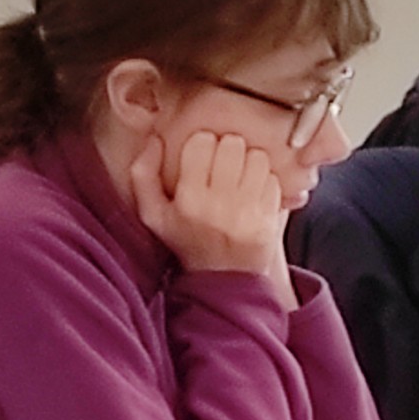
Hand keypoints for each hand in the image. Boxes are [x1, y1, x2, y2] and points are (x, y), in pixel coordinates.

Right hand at [129, 131, 285, 279]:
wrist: (224, 279)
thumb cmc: (187, 240)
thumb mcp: (153, 215)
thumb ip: (143, 175)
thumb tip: (154, 140)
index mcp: (188, 200)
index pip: (202, 142)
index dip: (203, 144)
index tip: (202, 158)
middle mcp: (218, 206)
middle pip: (233, 144)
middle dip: (229, 150)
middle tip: (224, 166)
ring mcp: (247, 213)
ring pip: (258, 157)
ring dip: (251, 163)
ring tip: (241, 179)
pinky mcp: (270, 218)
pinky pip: (274, 179)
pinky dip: (266, 182)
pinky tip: (254, 194)